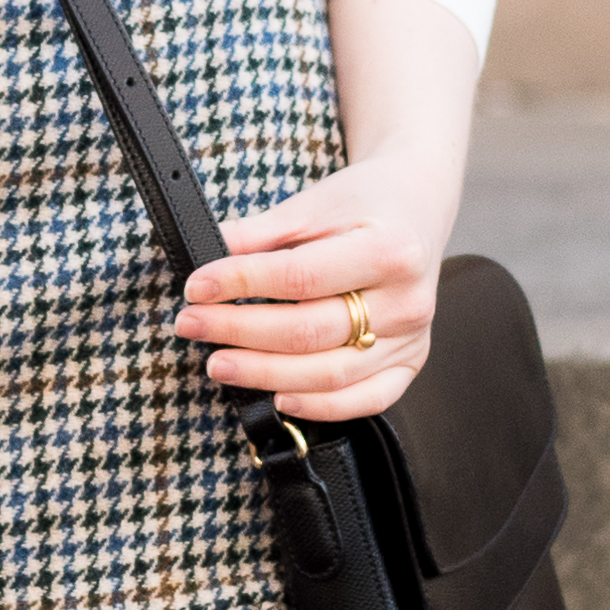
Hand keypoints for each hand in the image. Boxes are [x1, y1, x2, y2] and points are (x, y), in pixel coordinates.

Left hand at [176, 154, 443, 423]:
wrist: (418, 209)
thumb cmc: (366, 203)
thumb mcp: (314, 204)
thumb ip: (260, 233)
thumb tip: (206, 255)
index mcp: (390, 250)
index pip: (299, 277)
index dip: (241, 284)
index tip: (196, 287)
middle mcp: (407, 301)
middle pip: (309, 332)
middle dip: (239, 332)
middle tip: (192, 326)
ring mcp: (412, 338)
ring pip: (330, 374)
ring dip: (265, 374)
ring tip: (218, 363)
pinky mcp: (409, 362)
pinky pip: (367, 399)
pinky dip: (320, 406)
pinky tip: (279, 398)